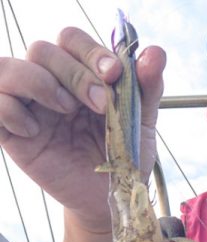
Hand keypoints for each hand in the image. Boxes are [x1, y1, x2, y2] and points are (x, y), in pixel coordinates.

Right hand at [0, 29, 165, 232]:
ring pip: (8, 67)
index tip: (113, 75)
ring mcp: (29, 107)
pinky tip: (35, 131)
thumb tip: (156, 53)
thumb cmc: (123, 159)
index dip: (90, 51)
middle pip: (42, 50)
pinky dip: (9, 109)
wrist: (110, 200)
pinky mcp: (12, 133)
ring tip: (66, 110)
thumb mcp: (141, 124)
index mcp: (80, 74)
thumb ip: (147, 87)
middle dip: (74, 73)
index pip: (72, 40)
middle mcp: (50, 84)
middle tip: (101, 105)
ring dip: (37, 81)